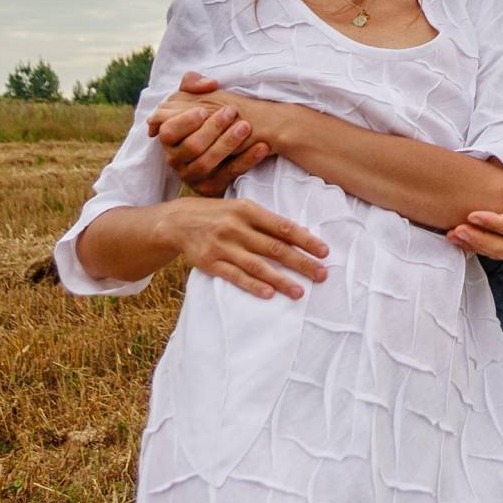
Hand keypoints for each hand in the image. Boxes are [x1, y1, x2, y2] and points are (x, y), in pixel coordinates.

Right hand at [149, 73, 271, 194]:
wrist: (233, 141)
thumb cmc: (208, 114)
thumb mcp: (195, 95)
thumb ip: (193, 83)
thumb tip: (208, 84)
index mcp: (169, 137)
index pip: (168, 132)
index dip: (184, 122)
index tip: (204, 109)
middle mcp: (176, 159)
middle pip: (191, 147)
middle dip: (212, 128)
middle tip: (232, 111)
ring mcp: (192, 175)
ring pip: (206, 163)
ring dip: (227, 144)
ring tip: (246, 126)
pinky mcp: (211, 187)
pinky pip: (229, 176)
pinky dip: (247, 161)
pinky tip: (262, 147)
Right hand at [161, 196, 328, 299]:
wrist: (178, 221)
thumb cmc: (220, 214)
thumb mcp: (242, 209)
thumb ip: (267, 222)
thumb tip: (301, 235)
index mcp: (248, 210)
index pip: (283, 227)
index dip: (306, 240)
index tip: (325, 252)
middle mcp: (236, 227)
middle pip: (275, 248)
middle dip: (301, 262)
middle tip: (322, 274)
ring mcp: (223, 246)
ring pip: (257, 265)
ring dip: (281, 280)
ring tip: (300, 292)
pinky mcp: (210, 263)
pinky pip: (234, 276)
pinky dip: (252, 285)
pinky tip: (269, 294)